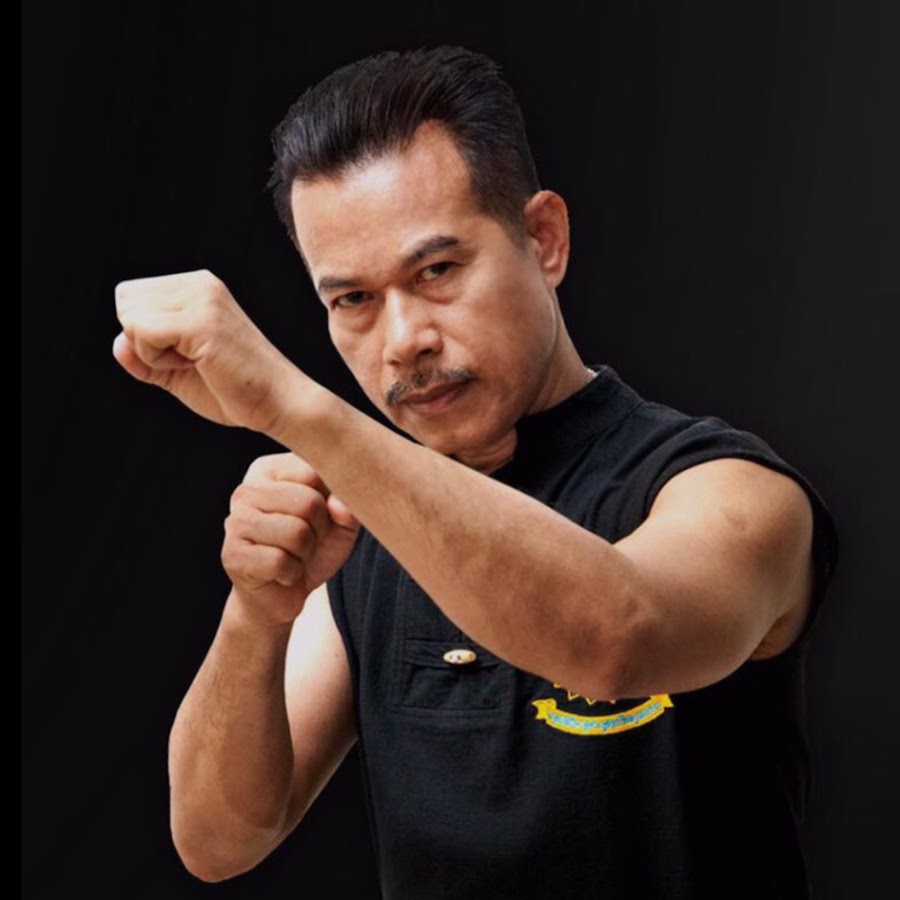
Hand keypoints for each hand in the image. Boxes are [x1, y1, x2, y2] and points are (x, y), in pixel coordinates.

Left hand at [113, 269, 297, 432]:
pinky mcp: (201, 321)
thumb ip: (144, 357)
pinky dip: (157, 359)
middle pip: (126, 301)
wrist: (279, 404)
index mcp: (198, 287)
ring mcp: (202, 298)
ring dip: (152, 351)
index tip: (186, 355)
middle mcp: (200, 284)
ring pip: (131, 316)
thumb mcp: (178, 372)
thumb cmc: (235, 391)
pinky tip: (194, 365)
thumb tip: (117, 343)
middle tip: (189, 361)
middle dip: (143, 340)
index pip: (132, 296)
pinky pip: (142, 333)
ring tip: (195, 362)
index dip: (144, 336)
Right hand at [221, 453, 359, 624]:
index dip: (330, 502)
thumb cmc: (311, 547)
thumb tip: (341, 505)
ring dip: (306, 553)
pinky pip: (280, 562)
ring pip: (296, 533)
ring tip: (293, 555)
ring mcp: (235, 522)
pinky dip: (291, 573)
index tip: (318, 516)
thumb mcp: (341, 521)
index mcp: (270, 470)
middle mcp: (247, 490)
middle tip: (306, 541)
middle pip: (308, 503)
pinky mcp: (232, 555)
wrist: (283, 593)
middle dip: (319, 530)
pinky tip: (281, 572)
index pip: (315, 472)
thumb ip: (349, 504)